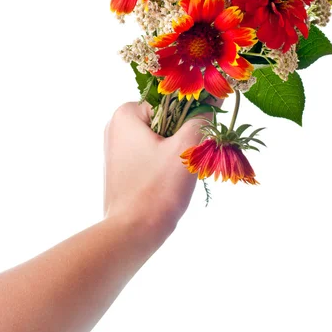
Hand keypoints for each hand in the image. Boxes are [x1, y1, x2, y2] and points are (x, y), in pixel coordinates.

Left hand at [103, 100, 211, 237]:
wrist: (132, 233)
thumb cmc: (157, 189)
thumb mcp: (187, 148)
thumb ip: (202, 119)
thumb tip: (215, 98)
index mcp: (125, 114)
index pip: (171, 102)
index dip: (190, 119)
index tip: (197, 141)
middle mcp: (116, 126)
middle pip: (166, 121)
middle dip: (183, 139)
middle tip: (188, 161)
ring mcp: (116, 149)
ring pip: (161, 140)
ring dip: (177, 154)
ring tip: (177, 175)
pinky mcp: (121, 169)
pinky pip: (151, 156)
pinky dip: (165, 166)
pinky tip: (167, 183)